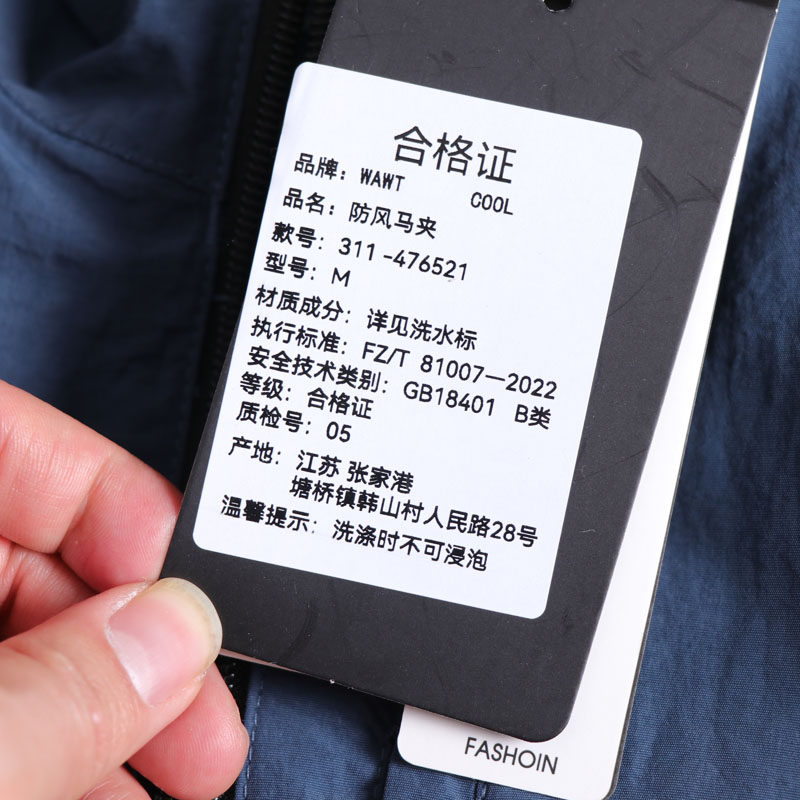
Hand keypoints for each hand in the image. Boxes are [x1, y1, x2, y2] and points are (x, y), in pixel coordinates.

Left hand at [0, 381, 249, 799]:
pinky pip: (1, 704)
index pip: (7, 440)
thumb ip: (53, 693)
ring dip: (111, 706)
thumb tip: (177, 633)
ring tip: (180, 771)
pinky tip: (111, 786)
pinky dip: (57, 745)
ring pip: (21, 641)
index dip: (112, 495)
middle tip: (204, 708)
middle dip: (133, 636)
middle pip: (30, 553)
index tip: (189, 577)